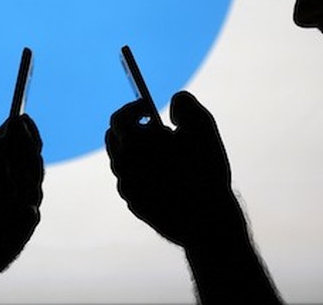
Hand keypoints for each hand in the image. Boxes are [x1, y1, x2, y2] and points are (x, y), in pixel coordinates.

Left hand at [105, 91, 245, 246]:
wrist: (207, 220)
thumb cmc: (205, 169)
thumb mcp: (201, 124)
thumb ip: (184, 102)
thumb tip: (170, 109)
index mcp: (133, 144)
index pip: (119, 118)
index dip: (133, 108)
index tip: (148, 106)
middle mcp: (123, 166)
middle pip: (115, 138)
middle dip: (132, 128)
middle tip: (152, 125)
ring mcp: (127, 188)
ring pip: (124, 160)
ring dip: (137, 150)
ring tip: (162, 149)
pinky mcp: (135, 205)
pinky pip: (133, 181)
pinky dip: (143, 172)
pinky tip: (163, 172)